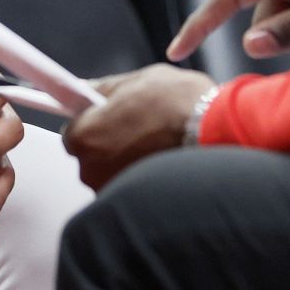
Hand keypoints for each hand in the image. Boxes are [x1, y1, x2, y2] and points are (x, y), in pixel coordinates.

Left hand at [63, 65, 213, 189]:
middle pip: (92, 158)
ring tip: (158, 149)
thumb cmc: (177, 106)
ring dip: (128, 166)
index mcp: (84, 137)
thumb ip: (104, 88)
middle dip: (110, 146)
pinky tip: (166, 165)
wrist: (216, 134)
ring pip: (113, 177)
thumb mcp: (138, 80)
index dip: (93, 124)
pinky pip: (133, 193)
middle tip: (140, 131)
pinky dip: (146, 183)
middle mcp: (92, 172)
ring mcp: (115, 193)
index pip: (73, 133)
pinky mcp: (138, 209)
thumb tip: (86, 88)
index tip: (109, 119)